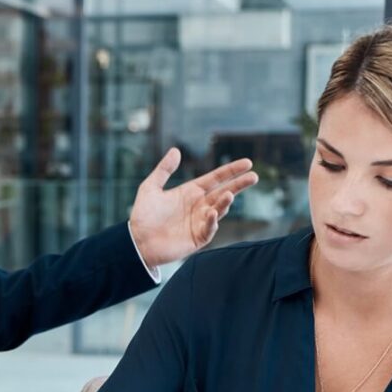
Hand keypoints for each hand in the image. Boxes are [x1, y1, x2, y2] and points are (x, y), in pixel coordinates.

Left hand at [128, 149, 257, 268]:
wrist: (137, 242)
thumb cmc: (143, 215)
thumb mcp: (150, 187)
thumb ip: (163, 170)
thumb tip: (175, 150)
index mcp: (191, 192)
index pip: (216, 178)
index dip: (231, 171)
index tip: (247, 162)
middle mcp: (199, 206)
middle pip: (223, 192)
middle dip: (238, 185)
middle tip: (254, 176)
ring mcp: (200, 222)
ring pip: (218, 210)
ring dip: (224, 202)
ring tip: (228, 195)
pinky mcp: (198, 238)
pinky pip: (209, 228)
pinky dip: (212, 221)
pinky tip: (211, 213)